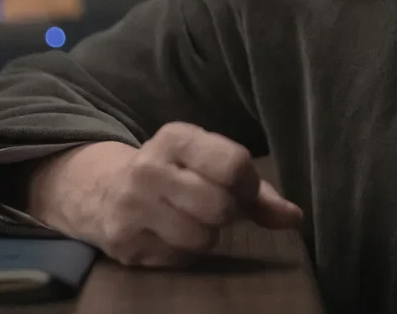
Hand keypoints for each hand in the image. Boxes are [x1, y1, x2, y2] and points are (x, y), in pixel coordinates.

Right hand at [26, 123, 302, 267]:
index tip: (241, 190)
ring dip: (206, 237)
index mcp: (177, 137)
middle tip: (215, 209)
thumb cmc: (175, 176)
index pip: (233, 164)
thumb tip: (293, 217)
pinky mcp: (122, 240)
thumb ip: (256, 191)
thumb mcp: (209, 166)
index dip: (247, 185)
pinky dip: (182, 253)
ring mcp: (132, 204)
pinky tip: (168, 235)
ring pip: (201, 238)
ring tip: (191, 221)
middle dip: (227, 214)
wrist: (103, 192)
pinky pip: (178, 258)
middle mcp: (149, 166)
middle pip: (220, 206)